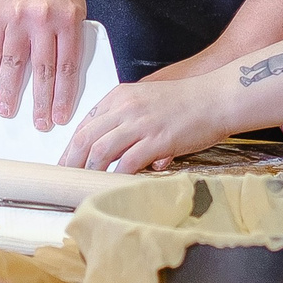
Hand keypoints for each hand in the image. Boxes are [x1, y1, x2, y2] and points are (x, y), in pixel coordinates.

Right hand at [0, 0, 86, 129]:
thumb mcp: (77, 3)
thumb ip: (71, 34)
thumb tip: (65, 70)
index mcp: (67, 18)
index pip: (67, 66)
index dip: (64, 95)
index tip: (62, 114)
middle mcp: (42, 20)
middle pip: (42, 71)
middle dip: (41, 102)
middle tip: (40, 123)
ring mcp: (16, 19)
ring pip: (13, 64)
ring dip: (9, 92)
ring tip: (8, 111)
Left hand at [61, 77, 235, 172]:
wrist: (217, 98)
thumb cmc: (188, 101)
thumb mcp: (149, 100)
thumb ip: (130, 121)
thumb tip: (122, 151)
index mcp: (121, 96)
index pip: (86, 122)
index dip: (72, 145)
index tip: (67, 161)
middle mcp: (126, 107)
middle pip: (85, 137)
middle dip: (71, 161)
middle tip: (65, 177)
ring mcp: (141, 124)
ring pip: (100, 150)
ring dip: (89, 171)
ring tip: (84, 184)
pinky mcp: (158, 140)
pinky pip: (128, 162)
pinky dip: (116, 176)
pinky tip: (112, 186)